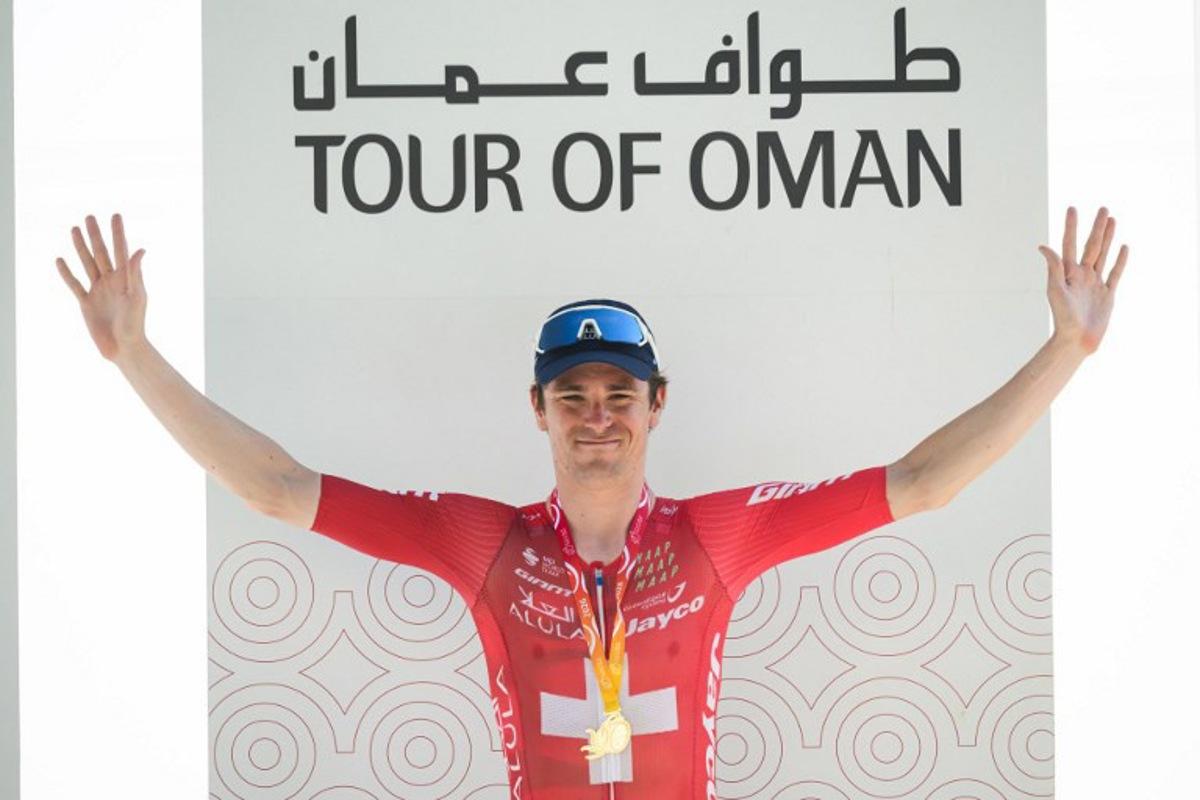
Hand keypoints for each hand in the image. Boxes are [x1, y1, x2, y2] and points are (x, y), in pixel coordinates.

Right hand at [55, 213, 147, 361]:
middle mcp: (111, 281)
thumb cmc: (135, 323)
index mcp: (126, 278)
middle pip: (101, 253)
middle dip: (96, 235)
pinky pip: (74, 284)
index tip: (115, 216)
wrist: (124, 347)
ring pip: (87, 264)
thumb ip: (135, 273)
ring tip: (74, 229)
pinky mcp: (86, 303)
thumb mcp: (137, 296)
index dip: (118, 233)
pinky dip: (66, 273)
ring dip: (80, 247)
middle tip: (89, 216)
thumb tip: (140, 250)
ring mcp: (98, 291)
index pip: (121, 250)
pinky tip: (60, 259)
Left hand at [1037, 205, 1128, 355]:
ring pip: (1103, 255)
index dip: (1071, 227)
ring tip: (1112, 220)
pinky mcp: (1107, 294)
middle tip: (1103, 208)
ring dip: (1108, 238)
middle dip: (1097, 227)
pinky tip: (1123, 247)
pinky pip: (1115, 273)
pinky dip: (1120, 260)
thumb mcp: (1055, 290)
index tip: (1072, 209)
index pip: (1069, 244)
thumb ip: (1053, 267)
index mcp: (1068, 273)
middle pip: (1091, 246)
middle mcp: (1082, 275)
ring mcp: (1095, 284)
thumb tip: (1042, 246)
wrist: (1076, 340)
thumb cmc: (1062, 317)